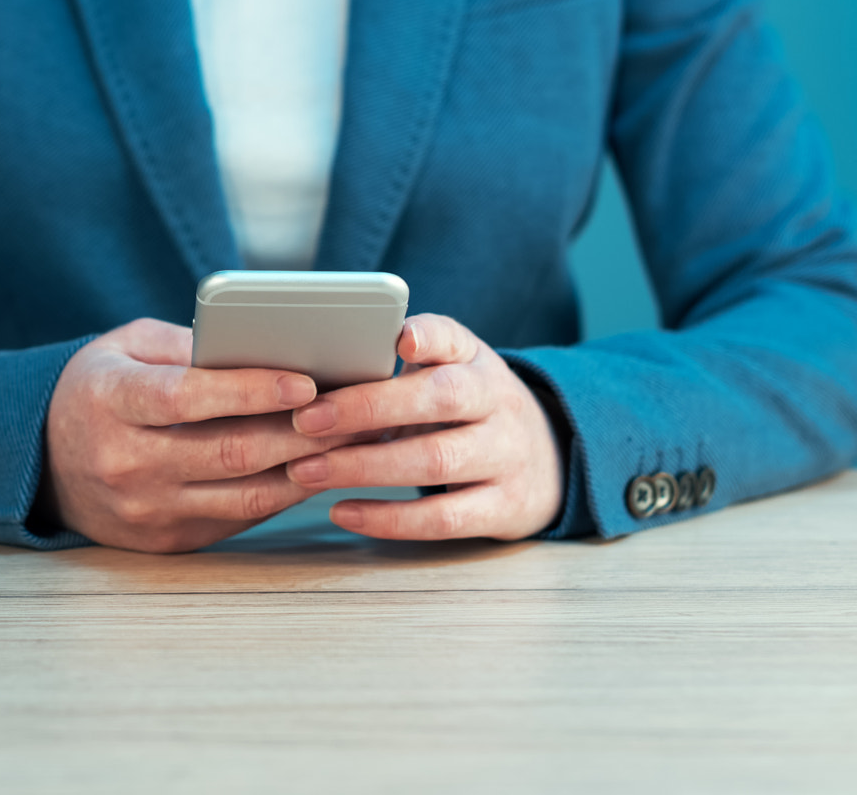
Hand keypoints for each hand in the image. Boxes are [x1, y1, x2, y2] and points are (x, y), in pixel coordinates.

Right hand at [44, 318, 346, 552]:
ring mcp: (146, 509)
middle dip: (304, 433)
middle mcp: (126, 462)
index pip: (188, 398)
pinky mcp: (166, 540)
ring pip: (245, 495)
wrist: (41, 462)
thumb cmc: (96, 391)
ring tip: (352, 442)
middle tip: (356, 412)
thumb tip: (265, 349)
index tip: (307, 382)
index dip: (251, 391)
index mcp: (111, 402)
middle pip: (230, 451)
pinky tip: (316, 469)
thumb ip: (186, 344)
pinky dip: (283, 494)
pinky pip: (238, 519)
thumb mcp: (124, 347)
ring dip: (307, 469)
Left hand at [285, 314, 564, 539]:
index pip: (455, 339)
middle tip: (306, 419)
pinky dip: (388, 518)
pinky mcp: (503, 509)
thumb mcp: (455, 369)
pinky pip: (442, 518)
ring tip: (306, 469)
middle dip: (367, 408)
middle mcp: (498, 404)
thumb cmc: (472, 407)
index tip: (397, 338)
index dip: (428, 337)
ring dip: (363, 467)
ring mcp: (506, 458)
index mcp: (477, 363)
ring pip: (435, 461)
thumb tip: (328, 353)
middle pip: (438, 400)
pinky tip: (342, 511)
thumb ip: (407, 357)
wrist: (550, 461)